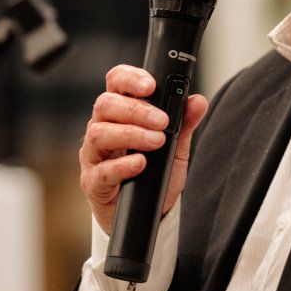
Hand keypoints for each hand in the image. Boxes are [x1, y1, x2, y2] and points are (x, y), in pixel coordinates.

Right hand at [79, 64, 208, 235]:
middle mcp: (101, 129)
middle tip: (161, 121)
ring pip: (98, 133)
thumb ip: (183, 124)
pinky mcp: (93, 182)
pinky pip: (102, 170)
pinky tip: (140, 164)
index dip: (129, 78)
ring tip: (156, 141)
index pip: (115, 83)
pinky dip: (122, 165)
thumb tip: (197, 101)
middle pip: (105, 104)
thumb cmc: (153, 175)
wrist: (146, 212)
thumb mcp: (174, 148)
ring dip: (130, 134)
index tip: (150, 85)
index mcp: (119, 114)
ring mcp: (94, 155)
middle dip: (135, 110)